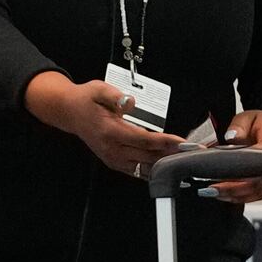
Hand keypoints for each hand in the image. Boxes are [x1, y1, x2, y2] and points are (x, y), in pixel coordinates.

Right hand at [24, 70, 187, 178]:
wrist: (68, 112)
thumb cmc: (86, 100)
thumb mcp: (99, 89)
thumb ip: (115, 96)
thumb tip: (130, 103)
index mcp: (109, 130)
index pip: (143, 139)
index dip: (165, 142)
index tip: (183, 142)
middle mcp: (111, 148)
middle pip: (148, 155)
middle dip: (172, 154)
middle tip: (192, 152)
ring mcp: (112, 158)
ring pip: (144, 167)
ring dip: (164, 165)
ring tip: (184, 161)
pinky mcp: (113, 162)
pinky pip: (137, 171)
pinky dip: (153, 171)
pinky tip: (166, 168)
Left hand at [210, 107, 261, 204]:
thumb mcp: (249, 117)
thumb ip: (239, 126)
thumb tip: (231, 137)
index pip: (257, 159)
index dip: (239, 170)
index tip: (221, 175)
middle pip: (258, 182)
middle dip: (233, 188)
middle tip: (211, 189)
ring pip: (257, 192)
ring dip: (235, 195)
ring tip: (214, 193)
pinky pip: (258, 195)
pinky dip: (241, 198)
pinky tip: (225, 196)